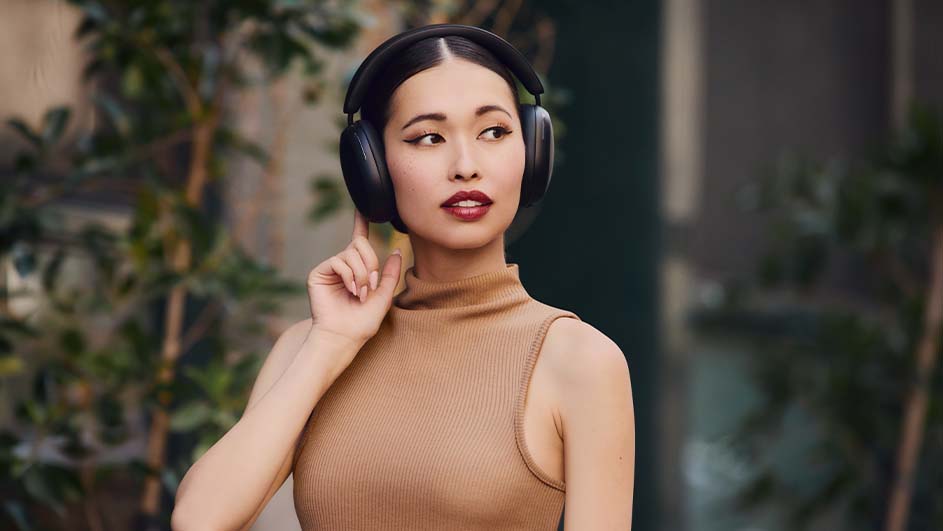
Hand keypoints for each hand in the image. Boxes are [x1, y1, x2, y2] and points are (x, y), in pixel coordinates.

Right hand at [306, 208, 402, 362]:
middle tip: (370, 286)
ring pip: (351, 253)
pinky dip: (350, 276)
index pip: (359, 241)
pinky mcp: (318, 273)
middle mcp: (343, 265)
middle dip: (371, 264)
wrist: (344, 337)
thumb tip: (396, 251)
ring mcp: (330, 268)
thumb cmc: (362, 322)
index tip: (363, 208)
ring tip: (360, 293)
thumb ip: (390, 274)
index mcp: (357, 269)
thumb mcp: (383, 296)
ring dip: (362, 274)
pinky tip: (351, 291)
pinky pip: (339, 261)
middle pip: (360, 244)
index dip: (361, 223)